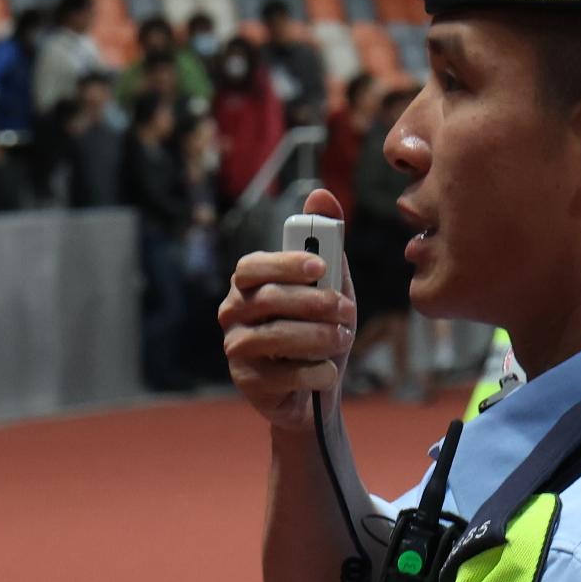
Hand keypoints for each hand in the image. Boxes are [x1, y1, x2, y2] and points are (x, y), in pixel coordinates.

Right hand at [220, 189, 354, 433]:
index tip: (320, 267)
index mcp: (249, 284)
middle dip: (314, 303)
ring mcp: (236, 348)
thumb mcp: (331, 286)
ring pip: (273, 337)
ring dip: (317, 337)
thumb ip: (328, 243)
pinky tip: (328, 371)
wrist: (316, 388)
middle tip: (346, 310)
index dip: (284, 264)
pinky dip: (311, 372)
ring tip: (343, 339)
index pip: (252, 266)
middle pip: (268, 300)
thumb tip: (321, 193)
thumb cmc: (319, 330)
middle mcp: (233, 312)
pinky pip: (279, 375)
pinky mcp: (247, 383)